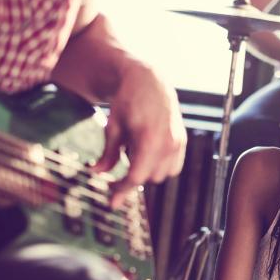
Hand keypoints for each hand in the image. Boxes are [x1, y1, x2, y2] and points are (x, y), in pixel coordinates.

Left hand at [93, 60, 186, 207]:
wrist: (149, 80)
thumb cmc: (128, 101)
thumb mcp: (113, 127)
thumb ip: (107, 153)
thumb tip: (96, 173)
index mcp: (149, 139)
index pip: (136, 176)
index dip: (122, 189)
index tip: (111, 198)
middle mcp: (168, 143)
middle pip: (149, 178)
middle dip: (132, 177)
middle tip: (117, 170)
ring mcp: (178, 142)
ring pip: (162, 175)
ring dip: (147, 171)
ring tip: (134, 152)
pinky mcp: (182, 140)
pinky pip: (173, 167)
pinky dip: (160, 166)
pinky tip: (148, 153)